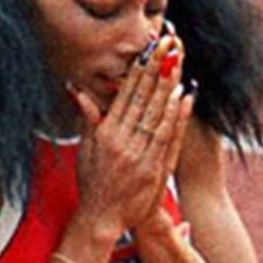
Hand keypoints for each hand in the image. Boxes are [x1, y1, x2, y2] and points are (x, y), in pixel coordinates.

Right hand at [67, 26, 193, 238]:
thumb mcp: (85, 150)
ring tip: (178, 62)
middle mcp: (122, 140)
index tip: (148, 50)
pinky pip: (167, 136)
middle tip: (168, 45)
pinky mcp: (155, 167)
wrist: (103, 218)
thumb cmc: (94, 183)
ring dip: (168, 86)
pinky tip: (184, 96)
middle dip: (156, 70)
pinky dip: (176, 115)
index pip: (124, 94)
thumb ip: (87, 119)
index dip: (138, 71)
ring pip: (157, 113)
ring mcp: (140, 154)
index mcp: (105, 134)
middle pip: (143, 98)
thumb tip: (78, 91)